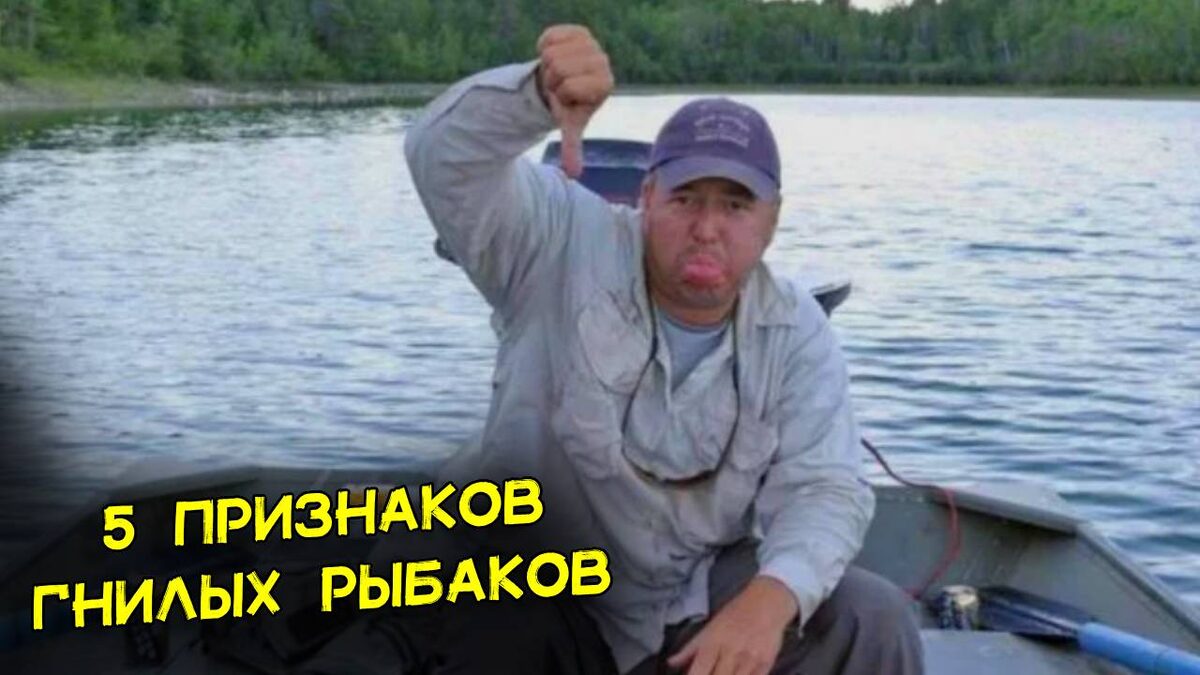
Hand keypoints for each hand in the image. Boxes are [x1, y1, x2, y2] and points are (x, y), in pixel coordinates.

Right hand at [536, 24, 613, 177]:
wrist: (562, 82)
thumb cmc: (568, 105)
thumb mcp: (570, 125)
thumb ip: (572, 148)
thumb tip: (573, 175)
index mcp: (605, 84)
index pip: (568, 86)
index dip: (561, 94)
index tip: (569, 97)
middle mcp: (603, 60)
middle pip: (558, 67)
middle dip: (553, 79)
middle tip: (561, 84)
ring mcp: (592, 43)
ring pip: (552, 53)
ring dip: (548, 65)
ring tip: (560, 72)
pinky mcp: (578, 31)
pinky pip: (549, 37)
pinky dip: (545, 47)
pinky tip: (556, 54)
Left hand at [667, 576, 798, 674]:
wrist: (767, 602)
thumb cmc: (735, 613)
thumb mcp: (710, 627)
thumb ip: (691, 649)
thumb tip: (671, 662)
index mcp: (713, 642)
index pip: (699, 671)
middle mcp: (731, 652)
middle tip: (710, 674)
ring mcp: (750, 660)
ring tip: (724, 672)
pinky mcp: (766, 664)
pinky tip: (737, 674)